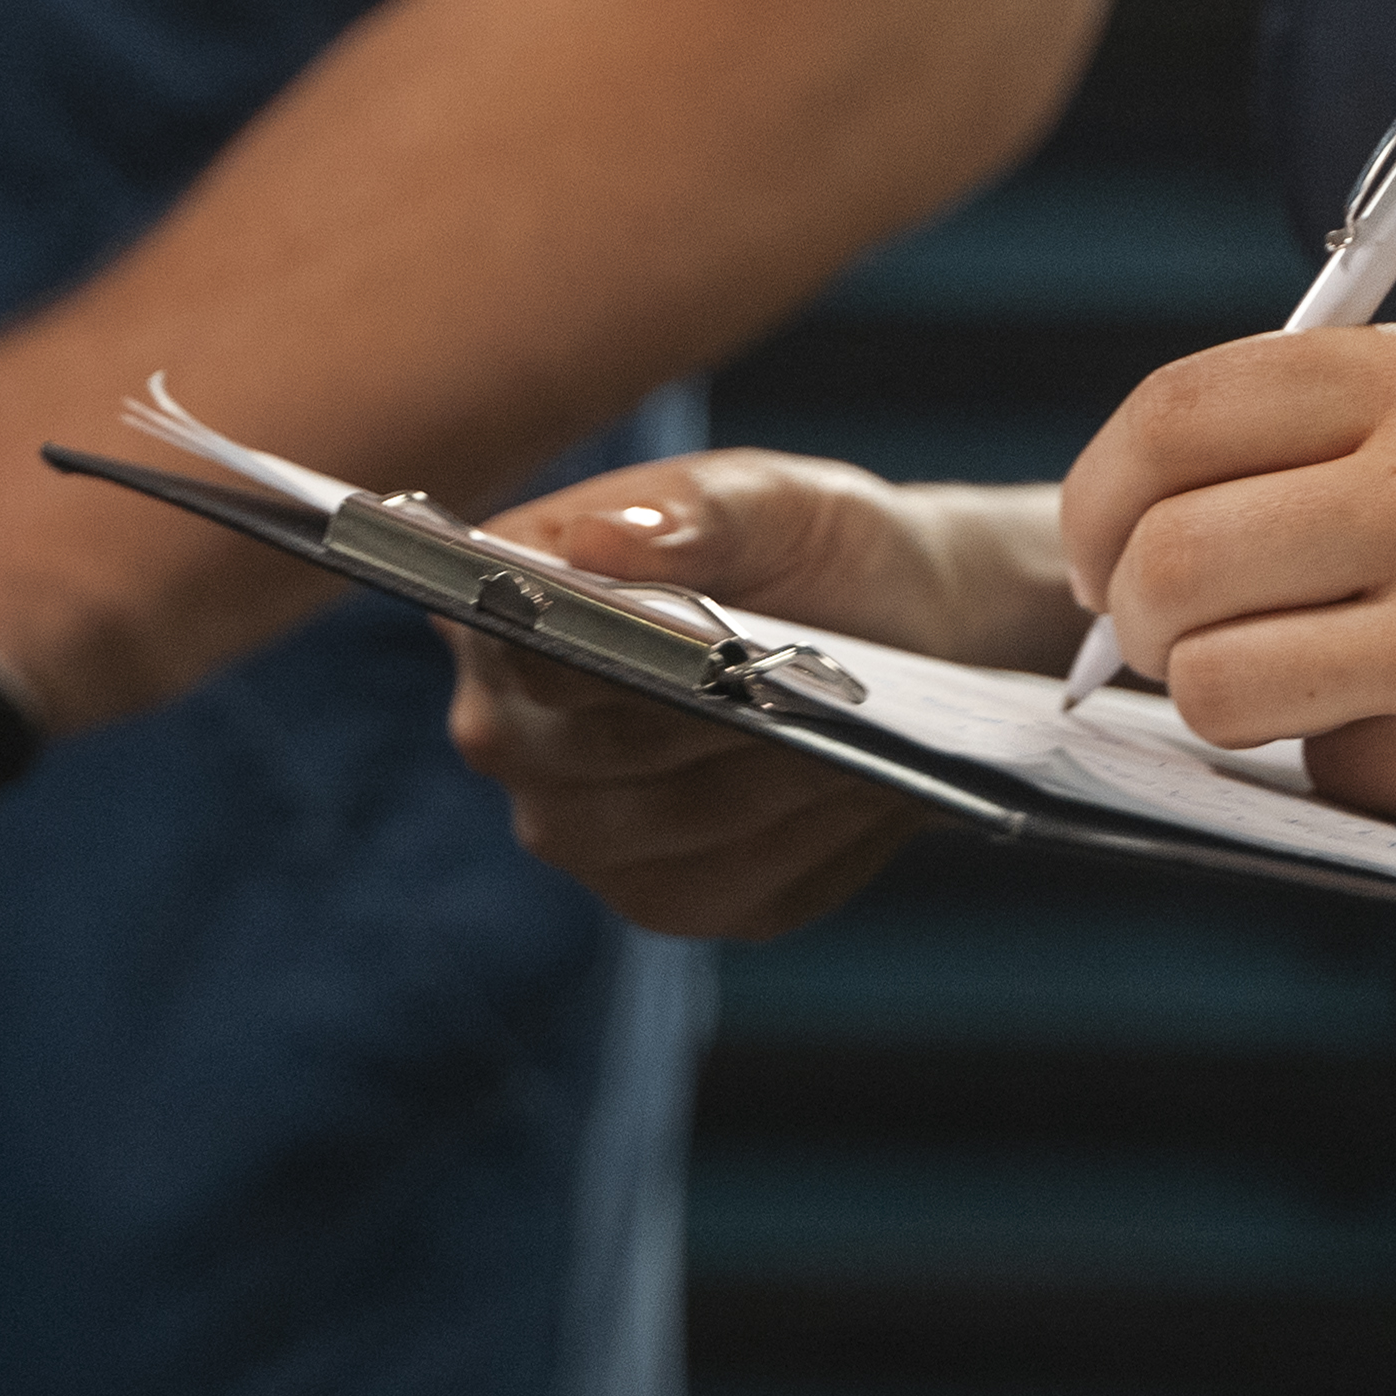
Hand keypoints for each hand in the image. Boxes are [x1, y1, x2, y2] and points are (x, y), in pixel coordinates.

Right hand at [450, 451, 1073, 941]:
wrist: (891, 629)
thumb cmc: (803, 550)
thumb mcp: (770, 500)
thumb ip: (688, 513)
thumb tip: (598, 541)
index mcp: (504, 617)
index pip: (516, 651)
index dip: (588, 653)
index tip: (675, 642)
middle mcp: (516, 737)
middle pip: (585, 757)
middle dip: (697, 721)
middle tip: (793, 690)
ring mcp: (584, 831)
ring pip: (666, 827)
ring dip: (764, 781)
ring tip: (847, 733)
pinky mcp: (666, 896)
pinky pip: (729, 886)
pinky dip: (803, 839)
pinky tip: (861, 789)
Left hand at [1066, 319, 1395, 899]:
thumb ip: (1349, 444)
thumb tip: (1140, 509)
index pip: (1183, 407)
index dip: (1101, 492)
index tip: (1101, 551)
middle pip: (1166, 547)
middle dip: (1134, 618)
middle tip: (1175, 646)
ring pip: (1207, 676)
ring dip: (1221, 708)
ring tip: (1313, 699)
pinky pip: (1315, 771)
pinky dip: (1346, 776)